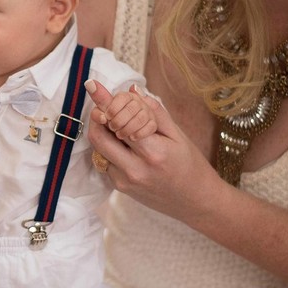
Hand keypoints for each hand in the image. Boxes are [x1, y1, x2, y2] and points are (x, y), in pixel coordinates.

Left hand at [84, 79, 218, 221]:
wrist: (196, 202)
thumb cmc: (191, 165)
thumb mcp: (178, 135)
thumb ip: (154, 112)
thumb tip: (132, 91)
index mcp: (153, 153)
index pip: (120, 122)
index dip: (104, 102)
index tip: (92, 85)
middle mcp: (134, 170)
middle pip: (99, 137)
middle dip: (99, 116)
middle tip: (107, 107)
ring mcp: (124, 182)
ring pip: (99, 149)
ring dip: (105, 133)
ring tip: (122, 127)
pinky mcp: (120, 189)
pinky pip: (106, 162)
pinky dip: (111, 149)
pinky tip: (128, 148)